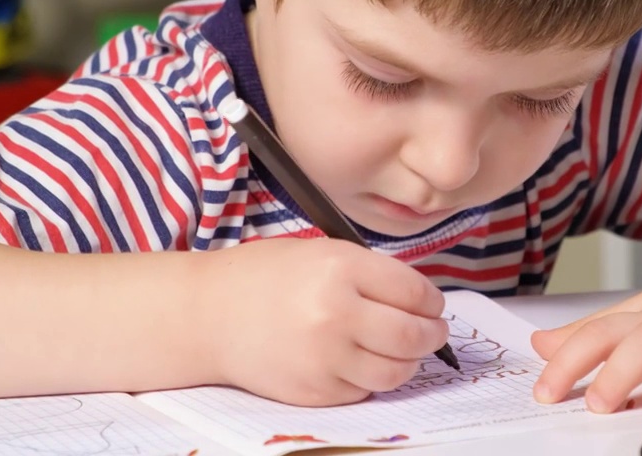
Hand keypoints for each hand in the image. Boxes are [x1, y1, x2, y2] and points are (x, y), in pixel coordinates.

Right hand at [203, 238, 449, 405]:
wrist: (207, 314)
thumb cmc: (263, 277)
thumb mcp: (320, 252)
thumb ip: (369, 273)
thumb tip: (419, 301)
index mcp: (341, 269)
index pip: (415, 293)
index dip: (432, 302)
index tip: (433, 305)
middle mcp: (336, 313)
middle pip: (413, 336)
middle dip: (432, 335)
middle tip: (433, 332)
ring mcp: (325, 357)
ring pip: (396, 372)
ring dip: (409, 362)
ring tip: (403, 350)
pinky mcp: (314, 390)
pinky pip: (364, 391)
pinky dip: (371, 379)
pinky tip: (361, 361)